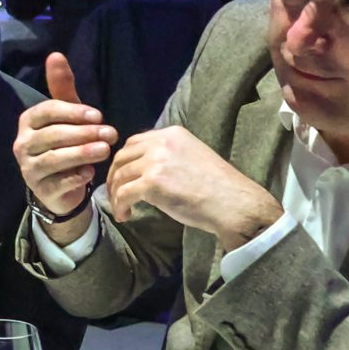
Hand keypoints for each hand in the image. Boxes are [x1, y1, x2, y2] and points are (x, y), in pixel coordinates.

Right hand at [13, 53, 118, 233]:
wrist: (61, 186)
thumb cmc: (65, 143)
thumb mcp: (67, 115)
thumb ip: (62, 87)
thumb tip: (55, 55)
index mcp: (28, 122)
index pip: (47, 112)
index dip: (73, 112)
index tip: (98, 115)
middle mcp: (22, 144)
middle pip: (52, 135)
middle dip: (84, 133)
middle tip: (111, 133)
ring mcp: (28, 169)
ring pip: (54, 158)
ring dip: (82, 153)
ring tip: (105, 150)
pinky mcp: (40, 190)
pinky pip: (57, 182)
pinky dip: (75, 177)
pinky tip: (91, 172)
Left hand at [102, 124, 282, 250]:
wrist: (233, 204)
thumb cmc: (218, 187)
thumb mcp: (192, 157)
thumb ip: (169, 157)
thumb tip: (146, 170)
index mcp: (173, 134)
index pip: (136, 142)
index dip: (125, 160)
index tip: (124, 176)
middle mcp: (162, 142)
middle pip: (123, 156)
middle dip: (115, 176)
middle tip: (115, 193)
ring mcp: (156, 161)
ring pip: (120, 176)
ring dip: (116, 193)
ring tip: (121, 208)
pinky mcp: (152, 183)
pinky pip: (124, 194)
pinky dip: (120, 206)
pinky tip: (125, 215)